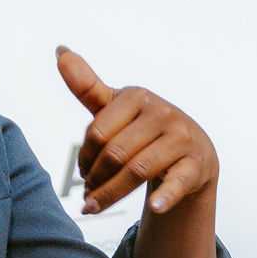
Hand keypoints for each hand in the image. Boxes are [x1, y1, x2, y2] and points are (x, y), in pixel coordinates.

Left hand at [56, 46, 217, 216]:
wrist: (192, 150)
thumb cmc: (144, 128)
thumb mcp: (116, 107)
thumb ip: (87, 86)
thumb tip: (60, 50)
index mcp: (137, 97)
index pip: (97, 133)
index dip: (84, 157)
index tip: (83, 171)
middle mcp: (162, 113)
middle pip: (115, 154)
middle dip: (95, 178)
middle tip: (87, 193)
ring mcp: (181, 139)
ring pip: (137, 171)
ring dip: (110, 194)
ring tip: (93, 207)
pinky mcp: (196, 165)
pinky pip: (178, 182)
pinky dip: (165, 196)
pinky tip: (154, 207)